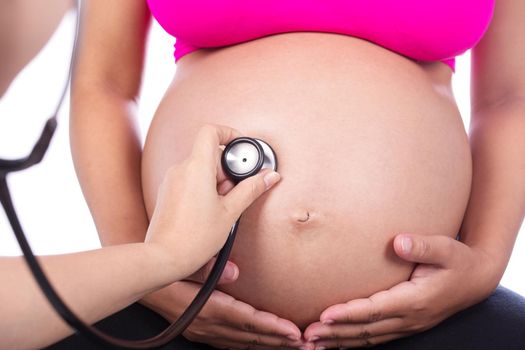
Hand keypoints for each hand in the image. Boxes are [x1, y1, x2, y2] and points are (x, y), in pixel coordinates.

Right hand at [141, 279, 304, 349]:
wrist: (144, 282)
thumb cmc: (168, 268)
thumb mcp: (187, 263)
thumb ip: (211, 268)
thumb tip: (236, 272)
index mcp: (209, 308)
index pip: (248, 321)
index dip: (273, 328)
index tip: (295, 332)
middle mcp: (208, 325)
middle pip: (250, 337)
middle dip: (280, 341)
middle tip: (307, 344)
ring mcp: (204, 331)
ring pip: (243, 343)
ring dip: (269, 345)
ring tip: (294, 346)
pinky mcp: (200, 331)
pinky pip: (231, 343)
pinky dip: (251, 344)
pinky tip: (263, 345)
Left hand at [145, 124, 280, 279]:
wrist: (164, 258)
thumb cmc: (194, 238)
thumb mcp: (230, 212)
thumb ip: (251, 190)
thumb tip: (269, 176)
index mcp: (197, 167)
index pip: (211, 131)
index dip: (229, 133)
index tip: (241, 149)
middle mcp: (181, 169)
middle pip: (209, 154)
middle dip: (227, 170)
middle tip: (234, 192)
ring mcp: (172, 181)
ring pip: (200, 168)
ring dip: (216, 181)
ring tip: (221, 206)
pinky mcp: (168, 193)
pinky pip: (189, 180)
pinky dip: (203, 188)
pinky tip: (208, 211)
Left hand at [303, 234, 500, 348]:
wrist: (476, 279)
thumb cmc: (458, 260)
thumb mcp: (446, 248)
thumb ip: (422, 246)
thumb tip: (398, 242)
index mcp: (416, 300)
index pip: (375, 310)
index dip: (348, 313)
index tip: (324, 315)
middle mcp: (410, 317)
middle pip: (366, 329)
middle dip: (335, 332)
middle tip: (307, 335)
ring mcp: (408, 324)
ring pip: (369, 337)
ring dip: (340, 340)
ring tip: (313, 343)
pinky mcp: (406, 324)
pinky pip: (376, 337)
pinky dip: (354, 341)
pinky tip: (337, 342)